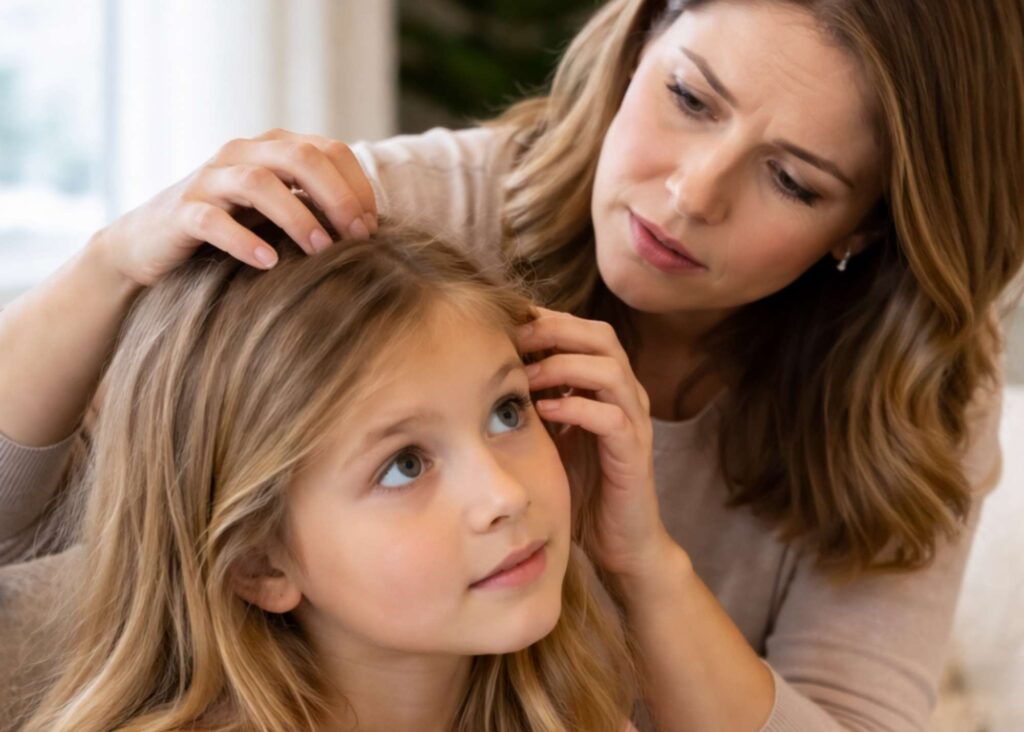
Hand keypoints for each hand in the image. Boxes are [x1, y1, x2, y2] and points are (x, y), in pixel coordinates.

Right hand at [93, 128, 377, 286]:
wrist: (151, 245)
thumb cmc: (232, 230)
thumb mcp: (279, 212)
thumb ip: (317, 207)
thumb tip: (372, 229)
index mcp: (273, 149)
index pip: (330, 150)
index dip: (357, 186)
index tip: (373, 228)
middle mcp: (241, 154)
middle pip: (299, 157)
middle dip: (336, 197)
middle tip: (357, 238)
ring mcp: (209, 180)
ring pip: (259, 183)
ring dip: (297, 217)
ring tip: (321, 251)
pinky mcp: (182, 213)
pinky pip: (214, 220)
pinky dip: (244, 241)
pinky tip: (269, 263)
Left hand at [516, 307, 671, 581]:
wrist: (618, 541)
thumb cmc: (581, 485)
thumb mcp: (551, 433)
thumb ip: (534, 400)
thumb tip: (489, 371)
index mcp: (609, 384)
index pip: (584, 331)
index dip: (547, 320)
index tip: (505, 323)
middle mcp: (627, 395)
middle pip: (601, 337)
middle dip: (554, 331)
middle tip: (513, 341)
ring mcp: (634, 422)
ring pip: (610, 370)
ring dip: (563, 366)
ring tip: (525, 377)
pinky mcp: (633, 454)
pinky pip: (610, 418)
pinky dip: (575, 408)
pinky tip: (544, 412)